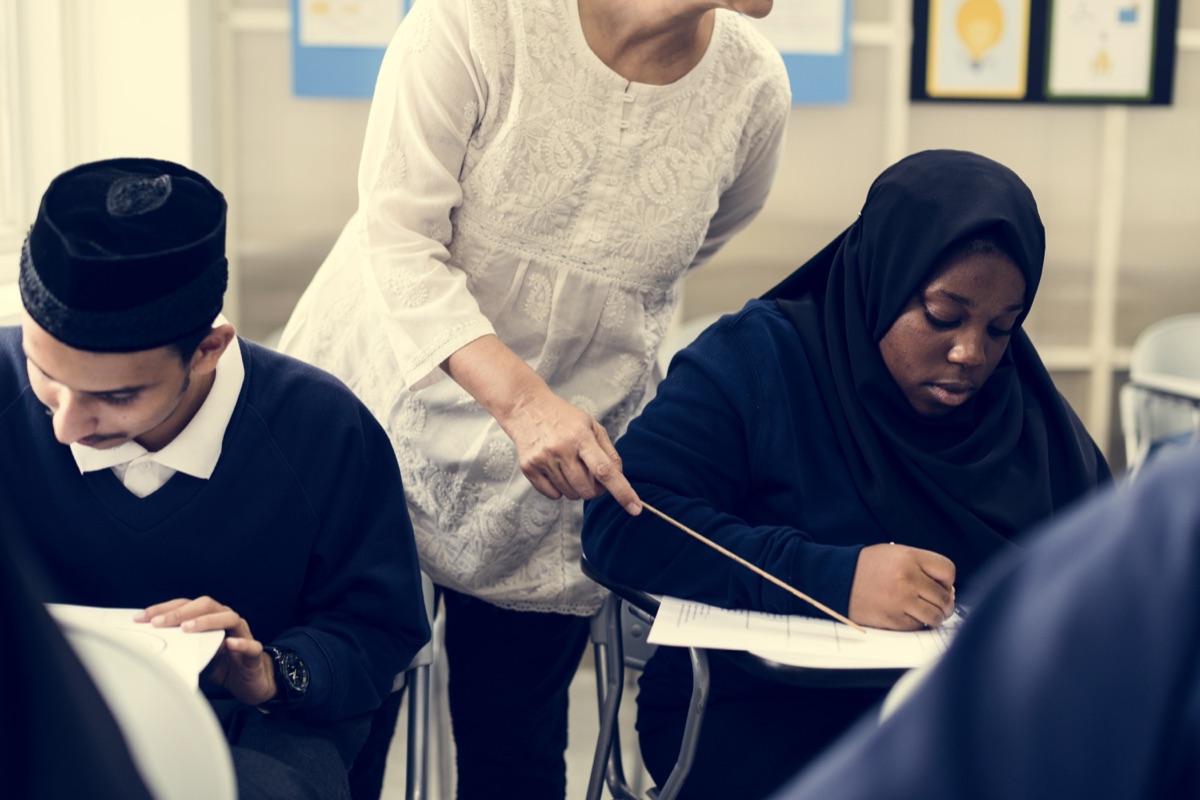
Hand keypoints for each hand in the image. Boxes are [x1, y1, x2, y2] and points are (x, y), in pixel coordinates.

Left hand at [135, 596, 276, 705]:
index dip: (164, 609)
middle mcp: (226, 619)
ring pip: (228, 618)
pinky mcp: (254, 652)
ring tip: (188, 629)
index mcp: (210, 617)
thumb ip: (182, 646)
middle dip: (181, 612)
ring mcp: (242, 633)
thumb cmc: (222, 663)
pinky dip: (240, 644)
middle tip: (160, 622)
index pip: (186, 605)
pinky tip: (229, 644)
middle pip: (206, 605)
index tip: (142, 617)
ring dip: (207, 621)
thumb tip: (153, 648)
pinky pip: (250, 645)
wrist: (250, 680)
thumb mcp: (196, 653)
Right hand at [502, 384, 639, 511]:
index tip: (636, 508)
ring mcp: (543, 459)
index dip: (622, 491)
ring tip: (569, 465)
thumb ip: (608, 452)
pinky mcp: (529, 468)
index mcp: (581, 437)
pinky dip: (559, 489)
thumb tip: (619, 478)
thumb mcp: (591, 426)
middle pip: (588, 489)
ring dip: (576, 487)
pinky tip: (555, 470)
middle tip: (590, 473)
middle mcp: (561, 449)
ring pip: (571, 494)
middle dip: (595, 489)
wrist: (526, 407)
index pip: (605, 470)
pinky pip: (553, 496)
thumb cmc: (564, 417)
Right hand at [848, 544, 955, 629]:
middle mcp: (907, 577)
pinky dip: (917, 624)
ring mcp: (901, 599)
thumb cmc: (865, 567)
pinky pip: (918, 626)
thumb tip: (947, 590)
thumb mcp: (894, 554)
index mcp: (909, 557)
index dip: (947, 580)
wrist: (836, 579)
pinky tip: (908, 616)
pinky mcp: (893, 618)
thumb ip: (922, 566)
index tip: (942, 586)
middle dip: (944, 603)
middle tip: (937, 604)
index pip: (947, 570)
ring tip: (926, 613)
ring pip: (936, 616)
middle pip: (944, 597)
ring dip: (935, 617)